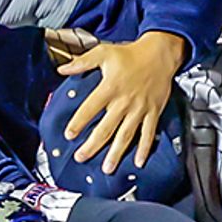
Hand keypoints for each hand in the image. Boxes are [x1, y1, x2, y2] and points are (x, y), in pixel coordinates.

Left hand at [53, 31, 186, 171]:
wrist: (159, 53)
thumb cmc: (130, 54)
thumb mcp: (103, 53)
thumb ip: (82, 62)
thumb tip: (62, 70)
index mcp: (110, 87)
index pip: (90, 108)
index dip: (78, 122)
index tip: (69, 135)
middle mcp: (124, 101)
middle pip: (106, 128)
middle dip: (92, 145)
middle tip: (81, 158)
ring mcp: (140, 109)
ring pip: (126, 135)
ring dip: (116, 153)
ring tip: (107, 168)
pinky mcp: (153, 112)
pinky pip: (148, 133)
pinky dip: (144, 149)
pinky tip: (138, 162)